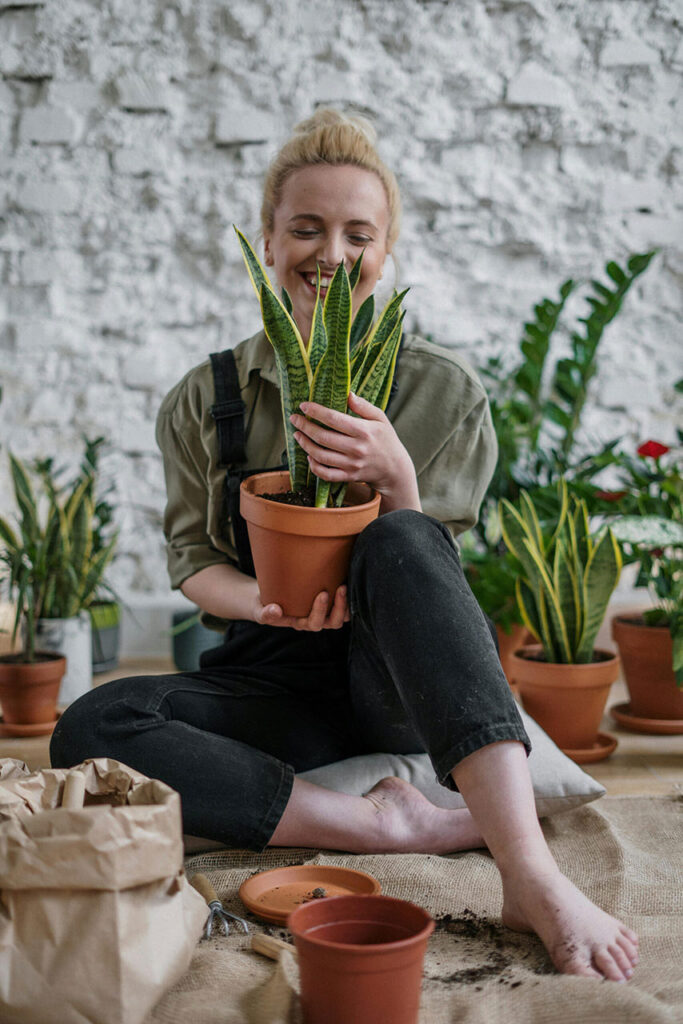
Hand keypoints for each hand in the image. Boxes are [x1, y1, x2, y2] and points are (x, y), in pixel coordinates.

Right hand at [251, 585, 349, 630]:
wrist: (266, 599)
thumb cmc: (264, 605)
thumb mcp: (259, 610)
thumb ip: (265, 613)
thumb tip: (275, 610)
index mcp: (300, 623)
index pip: (314, 623)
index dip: (320, 611)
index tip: (322, 593)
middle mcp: (314, 620)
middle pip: (332, 623)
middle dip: (338, 607)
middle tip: (340, 588)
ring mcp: (323, 613)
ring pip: (341, 617)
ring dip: (347, 605)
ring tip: (346, 586)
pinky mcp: (328, 603)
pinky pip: (343, 606)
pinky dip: (348, 598)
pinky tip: (348, 580)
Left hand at [290, 391, 420, 512]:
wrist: (394, 469)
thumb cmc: (386, 439)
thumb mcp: (380, 418)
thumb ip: (363, 406)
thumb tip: (347, 394)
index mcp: (364, 431)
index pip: (334, 419)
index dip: (316, 411)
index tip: (304, 405)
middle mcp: (356, 448)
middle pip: (323, 437)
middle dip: (305, 426)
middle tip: (294, 419)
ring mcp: (351, 464)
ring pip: (321, 455)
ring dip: (305, 444)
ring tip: (298, 435)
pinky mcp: (348, 476)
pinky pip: (326, 474)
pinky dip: (314, 466)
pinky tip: (309, 455)